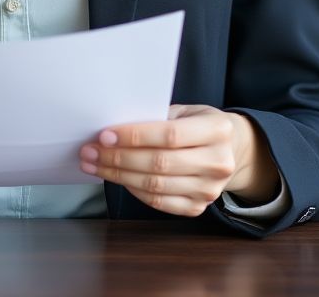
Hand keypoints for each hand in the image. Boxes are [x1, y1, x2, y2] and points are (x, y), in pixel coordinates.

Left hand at [78, 104, 278, 216]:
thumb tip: (113, 128)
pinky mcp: (198, 207)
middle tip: (90, 151)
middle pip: (159, 163)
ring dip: (118, 175)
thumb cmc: (197, 123)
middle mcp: (219, 162)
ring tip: (94, 164)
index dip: (134, 136)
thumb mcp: (185, 110)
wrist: (229, 148)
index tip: (104, 135)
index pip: (170, 135)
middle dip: (118, 158)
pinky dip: (133, 190)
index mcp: (217, 130)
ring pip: (155, 186)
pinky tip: (116, 178)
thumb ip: (156, 117)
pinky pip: (158, 202)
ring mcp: (210, 190)